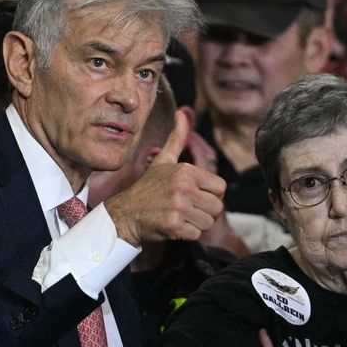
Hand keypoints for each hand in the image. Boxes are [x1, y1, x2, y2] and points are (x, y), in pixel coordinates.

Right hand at [107, 117, 226, 245]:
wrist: (126, 213)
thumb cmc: (148, 188)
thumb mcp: (163, 160)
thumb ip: (177, 138)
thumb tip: (181, 113)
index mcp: (186, 171)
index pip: (220, 188)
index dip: (210, 195)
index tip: (194, 196)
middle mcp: (184, 187)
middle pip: (217, 207)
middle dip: (205, 212)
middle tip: (187, 210)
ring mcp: (179, 207)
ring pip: (208, 222)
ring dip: (196, 224)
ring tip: (180, 217)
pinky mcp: (174, 225)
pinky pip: (196, 234)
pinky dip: (187, 234)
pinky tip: (174, 226)